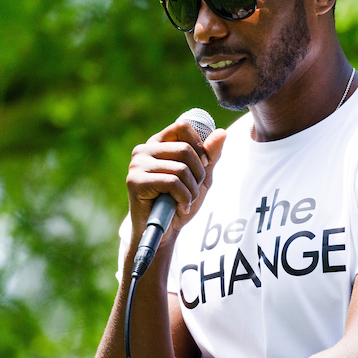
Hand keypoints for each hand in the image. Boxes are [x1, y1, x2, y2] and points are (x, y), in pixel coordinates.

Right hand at [127, 119, 226, 238]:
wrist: (165, 231)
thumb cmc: (179, 201)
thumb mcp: (201, 176)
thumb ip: (210, 155)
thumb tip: (222, 132)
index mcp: (157, 143)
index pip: (182, 126)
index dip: (199, 146)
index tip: (201, 166)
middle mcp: (143, 150)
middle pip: (185, 149)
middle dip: (198, 174)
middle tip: (193, 190)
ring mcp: (137, 165)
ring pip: (181, 168)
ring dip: (192, 190)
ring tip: (186, 201)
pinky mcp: (135, 181)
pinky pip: (172, 182)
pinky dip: (184, 197)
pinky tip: (180, 207)